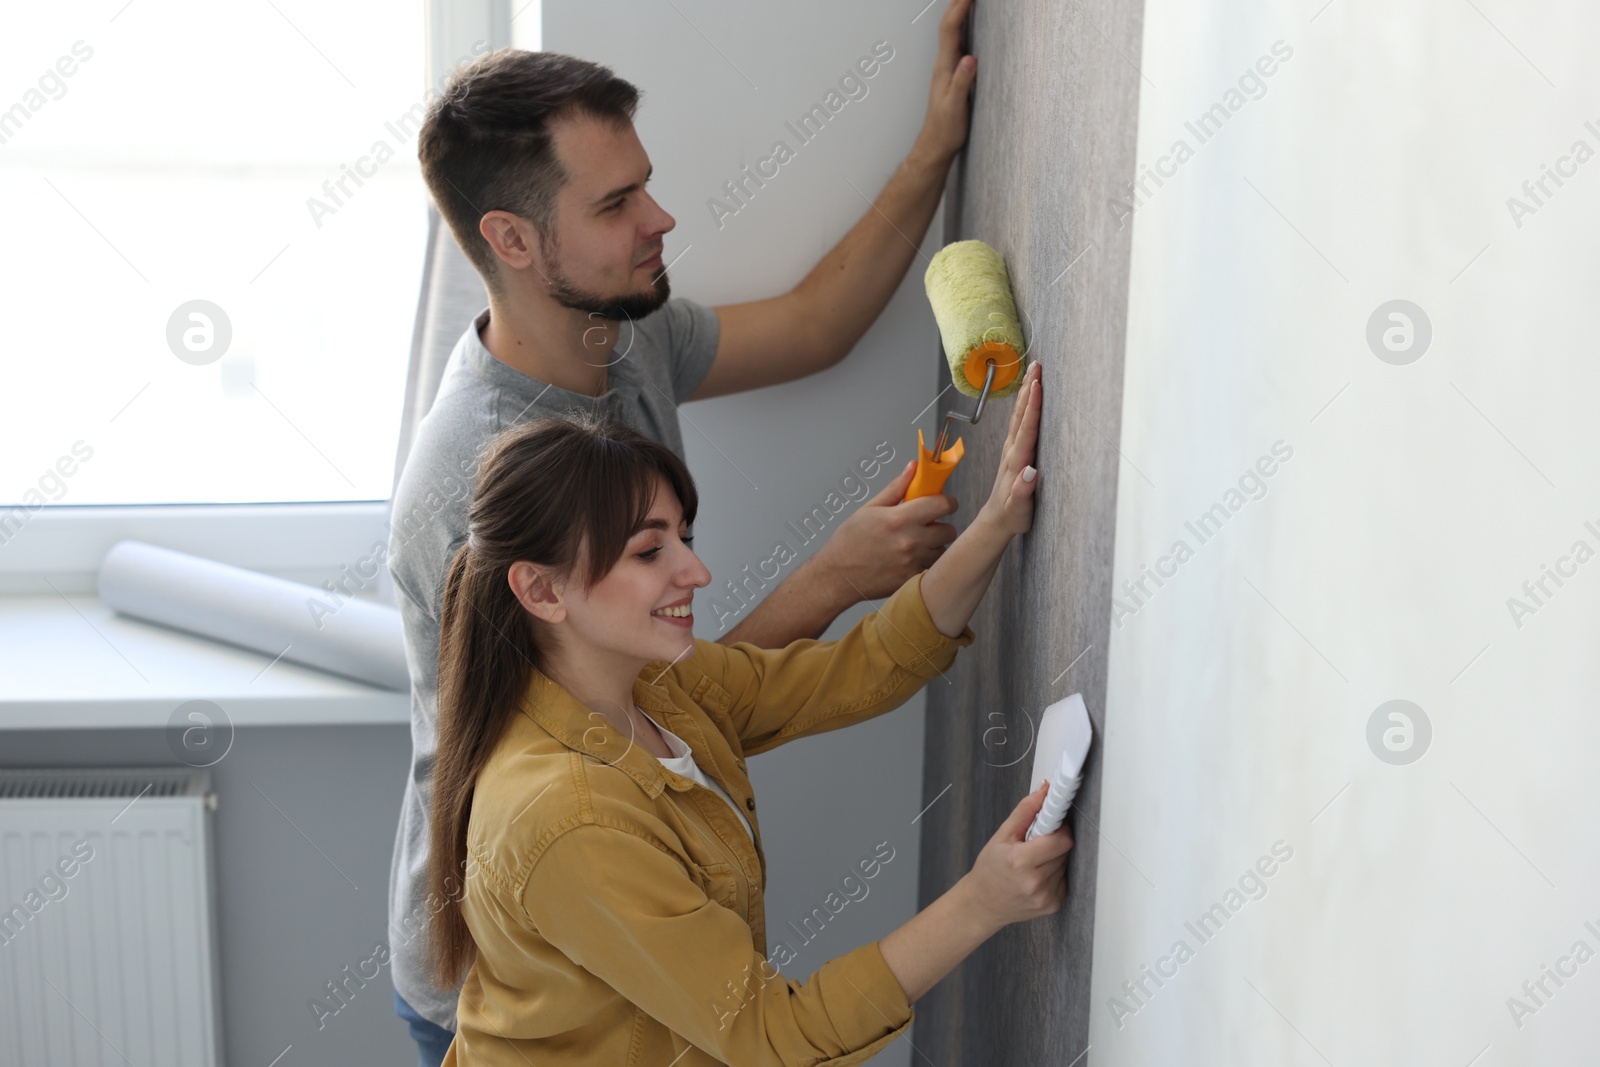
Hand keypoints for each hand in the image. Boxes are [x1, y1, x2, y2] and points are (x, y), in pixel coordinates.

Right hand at [813, 459, 958, 602]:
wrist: (837, 576)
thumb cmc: (849, 542)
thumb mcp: (870, 509)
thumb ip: (896, 488)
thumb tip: (913, 468)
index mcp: (899, 519)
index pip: (942, 505)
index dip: (948, 502)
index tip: (944, 503)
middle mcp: (909, 541)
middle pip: (949, 530)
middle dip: (941, 525)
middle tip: (927, 526)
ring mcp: (912, 562)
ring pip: (942, 551)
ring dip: (934, 546)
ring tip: (915, 544)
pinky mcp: (912, 579)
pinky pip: (932, 568)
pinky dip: (925, 563)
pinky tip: (909, 559)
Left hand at [914, 0, 977, 165]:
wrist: (936, 145)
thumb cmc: (945, 130)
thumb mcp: (955, 106)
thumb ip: (962, 82)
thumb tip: (970, 59)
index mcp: (944, 69)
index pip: (950, 31)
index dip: (959, 10)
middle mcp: (943, 65)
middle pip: (948, 26)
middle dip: (957, 5)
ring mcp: (947, 69)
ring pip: (951, 33)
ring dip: (958, 13)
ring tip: (967, 2)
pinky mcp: (952, 76)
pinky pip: (956, 44)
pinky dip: (961, 29)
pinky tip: (968, 28)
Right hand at [960, 780, 1071, 931]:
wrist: (983, 904)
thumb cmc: (989, 870)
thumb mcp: (1001, 836)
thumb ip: (1025, 811)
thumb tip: (1044, 792)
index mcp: (1020, 862)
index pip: (1060, 840)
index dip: (1060, 827)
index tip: (1056, 820)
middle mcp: (1035, 882)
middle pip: (1065, 850)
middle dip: (1054, 840)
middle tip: (1036, 841)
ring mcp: (1046, 896)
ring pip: (1066, 863)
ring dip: (1055, 856)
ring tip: (1034, 860)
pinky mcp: (1054, 904)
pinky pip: (1065, 878)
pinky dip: (1055, 872)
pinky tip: (1037, 874)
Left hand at [976, 362, 1041, 537]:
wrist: (996, 520)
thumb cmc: (1011, 516)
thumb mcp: (1018, 510)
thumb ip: (1022, 493)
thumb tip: (1030, 473)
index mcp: (1016, 462)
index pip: (1026, 429)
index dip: (1033, 407)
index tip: (1038, 386)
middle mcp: (1012, 451)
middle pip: (1021, 415)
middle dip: (1029, 389)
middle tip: (1037, 366)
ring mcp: (1011, 449)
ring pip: (1019, 415)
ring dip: (1026, 392)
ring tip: (1034, 371)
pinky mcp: (1013, 450)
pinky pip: (1019, 421)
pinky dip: (1025, 404)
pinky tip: (1029, 394)